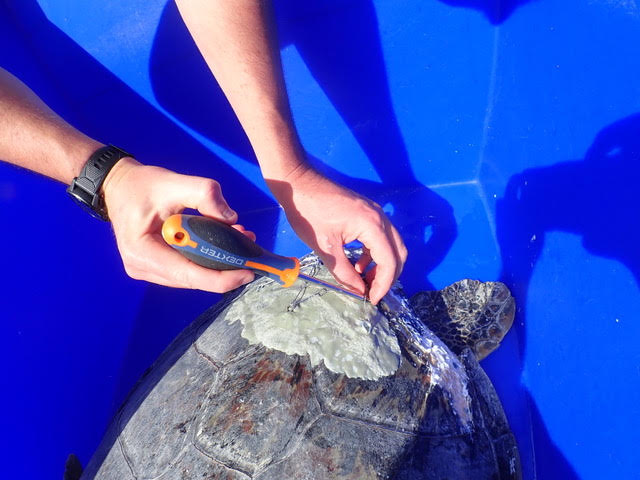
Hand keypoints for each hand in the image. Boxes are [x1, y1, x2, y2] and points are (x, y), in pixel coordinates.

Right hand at [102, 158, 254, 291]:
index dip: (221, 278)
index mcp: (142, 252)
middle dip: (224, 264)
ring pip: (193, 276)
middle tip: (248, 242)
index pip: (188, 275)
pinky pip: (188, 269)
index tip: (249, 271)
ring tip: (238, 237)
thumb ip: (205, 194)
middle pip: (194, 278)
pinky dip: (206, 257)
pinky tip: (221, 241)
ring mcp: (147, 271)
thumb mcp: (174, 182)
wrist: (120, 186)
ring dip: (218, 260)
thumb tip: (231, 219)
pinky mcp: (156, 268)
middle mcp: (142, 268)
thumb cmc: (143, 185)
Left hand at [267, 166, 406, 303]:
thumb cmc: (309, 214)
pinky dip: (374, 254)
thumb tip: (358, 292)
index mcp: (372, 225)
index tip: (372, 300)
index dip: (383, 284)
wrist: (298, 184)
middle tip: (372, 293)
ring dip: (382, 265)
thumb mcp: (325, 248)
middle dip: (388, 276)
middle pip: (398, 253)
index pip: (389, 261)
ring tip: (365, 282)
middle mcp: (380, 218)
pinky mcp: (367, 213)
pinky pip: (380, 238)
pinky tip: (358, 266)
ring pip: (391, 245)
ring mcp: (375, 213)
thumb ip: (344, 273)